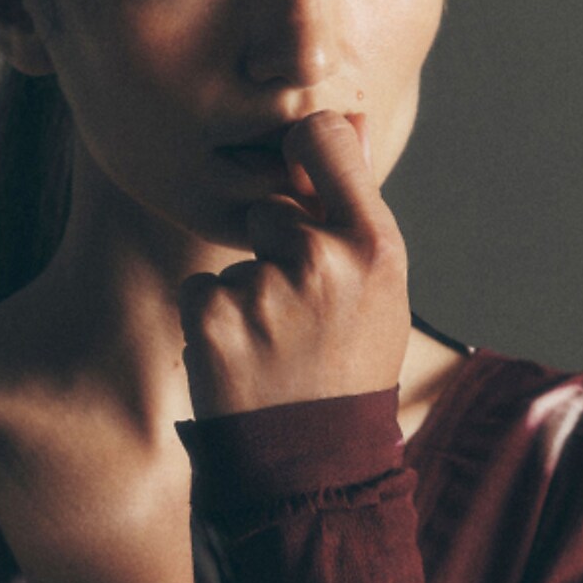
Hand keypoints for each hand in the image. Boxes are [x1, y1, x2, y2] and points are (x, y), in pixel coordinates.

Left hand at [177, 112, 410, 417]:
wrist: (313, 468)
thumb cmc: (351, 367)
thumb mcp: (381, 289)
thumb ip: (360, 202)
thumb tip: (353, 114)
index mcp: (374, 246)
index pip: (323, 136)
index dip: (304, 149)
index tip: (300, 174)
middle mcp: (321, 262)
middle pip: (270, 207)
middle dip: (275, 248)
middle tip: (300, 315)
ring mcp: (263, 291)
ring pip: (236, 256)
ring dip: (245, 294)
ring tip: (276, 349)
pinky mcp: (211, 320)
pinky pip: (200, 289)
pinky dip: (212, 322)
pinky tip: (244, 361)